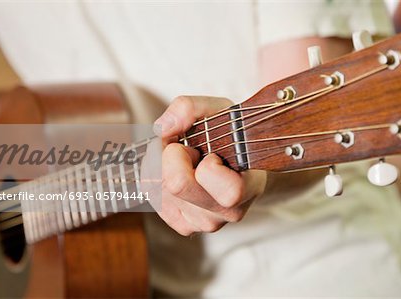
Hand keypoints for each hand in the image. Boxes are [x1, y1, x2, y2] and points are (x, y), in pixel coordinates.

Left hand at [152, 96, 266, 235]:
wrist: (234, 163)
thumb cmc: (229, 137)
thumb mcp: (218, 110)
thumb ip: (190, 108)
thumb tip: (162, 128)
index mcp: (247, 188)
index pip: (228, 192)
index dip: (210, 167)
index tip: (211, 154)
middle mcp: (227, 212)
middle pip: (177, 185)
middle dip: (175, 155)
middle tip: (191, 149)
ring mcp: (204, 223)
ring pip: (159, 188)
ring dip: (164, 165)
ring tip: (188, 161)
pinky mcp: (184, 225)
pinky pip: (153, 196)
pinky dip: (157, 176)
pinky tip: (177, 172)